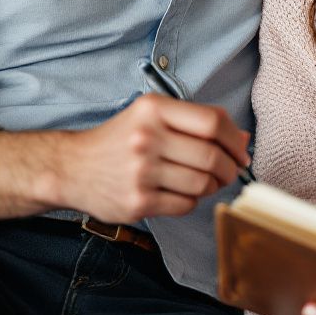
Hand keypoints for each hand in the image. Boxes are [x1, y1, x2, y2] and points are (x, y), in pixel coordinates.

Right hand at [58, 93, 249, 221]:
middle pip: (212, 156)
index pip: (212, 122)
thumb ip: (197, 123)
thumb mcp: (153, 116)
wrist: (72, 167)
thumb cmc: (121, 139)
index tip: (240, 150)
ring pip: (202, 183)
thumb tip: (243, 139)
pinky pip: (185, 204)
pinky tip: (181, 192)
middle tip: (229, 171)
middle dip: (229, 167)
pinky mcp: (137, 202)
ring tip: (204, 182)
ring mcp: (140, 172)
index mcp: (153, 109)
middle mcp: (146, 138)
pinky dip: (192, 200)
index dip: (234, 139)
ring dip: (212, 186)